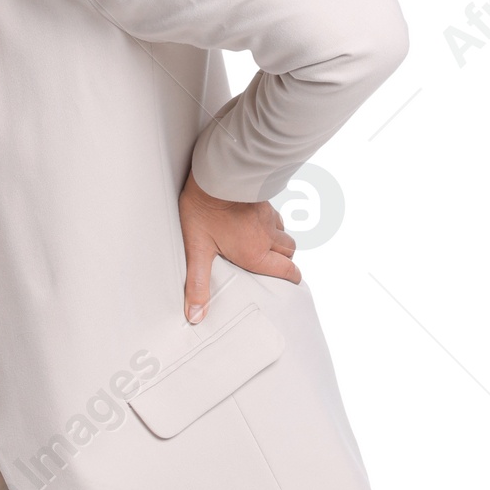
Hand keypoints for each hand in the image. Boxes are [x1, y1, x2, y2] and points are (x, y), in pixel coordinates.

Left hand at [177, 171, 298, 323]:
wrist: (215, 174)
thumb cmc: (205, 210)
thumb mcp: (197, 251)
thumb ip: (198, 284)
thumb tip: (196, 316)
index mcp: (256, 254)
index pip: (288, 271)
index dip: (292, 278)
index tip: (292, 282)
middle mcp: (267, 237)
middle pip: (290, 252)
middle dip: (286, 261)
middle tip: (276, 266)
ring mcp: (267, 216)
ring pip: (284, 233)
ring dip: (280, 241)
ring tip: (266, 245)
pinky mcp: (263, 200)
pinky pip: (275, 216)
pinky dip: (272, 223)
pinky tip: (257, 221)